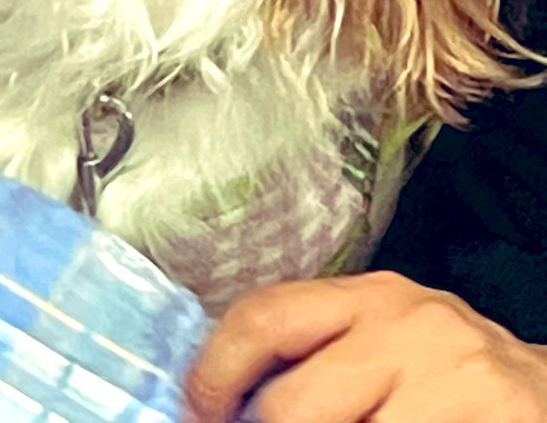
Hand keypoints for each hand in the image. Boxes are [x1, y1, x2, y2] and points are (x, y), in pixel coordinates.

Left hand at [185, 271, 546, 421]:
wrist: (545, 397)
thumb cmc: (447, 381)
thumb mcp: (379, 347)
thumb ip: (314, 357)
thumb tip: (222, 398)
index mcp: (364, 297)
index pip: (263, 316)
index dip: (215, 372)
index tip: (195, 411)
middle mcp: (403, 322)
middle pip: (291, 405)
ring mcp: (448, 374)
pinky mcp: (487, 416)